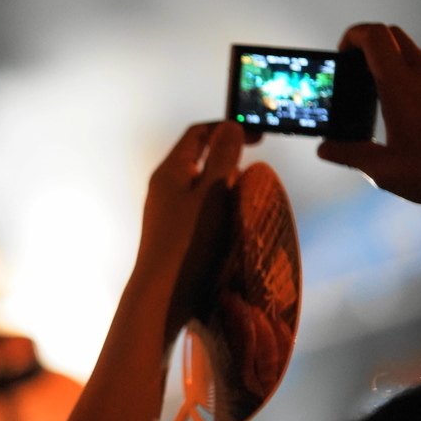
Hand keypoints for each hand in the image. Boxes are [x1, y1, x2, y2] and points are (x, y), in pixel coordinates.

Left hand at [137, 121, 243, 346]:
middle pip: (199, 159)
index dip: (227, 128)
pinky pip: (200, 210)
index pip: (197, 134)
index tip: (258, 137)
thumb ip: (222, 159)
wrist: (161, 294)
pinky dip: (219, 209)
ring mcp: (166, 211)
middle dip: (229, 162)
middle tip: (251, 178)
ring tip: (244, 203)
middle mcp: (164, 187)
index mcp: (170, 171)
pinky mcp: (173, 233)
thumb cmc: (187, 242)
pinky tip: (233, 226)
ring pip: (202, 186)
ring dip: (227, 188)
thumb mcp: (212, 194)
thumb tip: (230, 126)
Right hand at [318, 23, 420, 223]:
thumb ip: (349, 155)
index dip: (353, 35)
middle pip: (395, 37)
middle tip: (364, 74)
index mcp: (400, 87)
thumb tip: (326, 149)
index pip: (373, 36)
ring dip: (404, 69)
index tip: (345, 52)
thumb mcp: (384, 170)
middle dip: (374, 48)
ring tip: (401, 105)